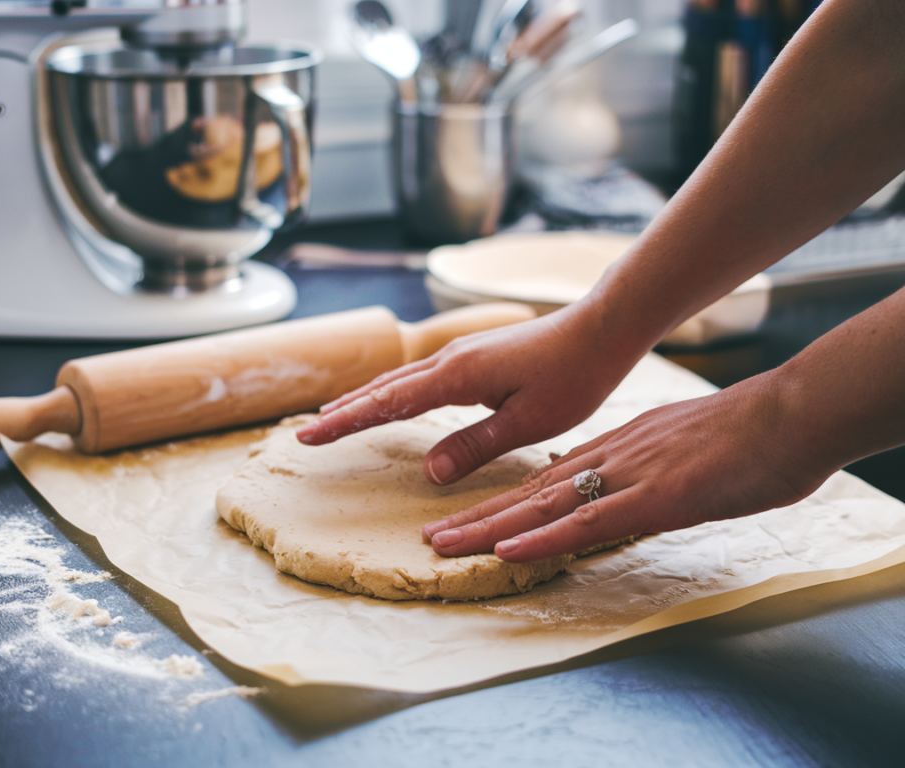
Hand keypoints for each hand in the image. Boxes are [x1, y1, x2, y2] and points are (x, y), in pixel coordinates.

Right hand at [296, 303, 643, 485]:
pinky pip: (421, 375)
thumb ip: (474, 446)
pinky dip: (395, 391)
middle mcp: (450, 359)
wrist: (602, 328)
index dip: (346, 423)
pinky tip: (394, 399)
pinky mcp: (474, 355)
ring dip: (365, 399)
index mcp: (456, 376)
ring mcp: (461, 353)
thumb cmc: (573, 376)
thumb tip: (426, 473)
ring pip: (400, 379)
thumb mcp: (526, 422)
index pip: (387, 404)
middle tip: (305, 433)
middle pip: (384, 388)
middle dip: (343, 412)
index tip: (308, 437)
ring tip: (335, 416)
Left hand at [419, 370, 832, 561]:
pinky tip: (506, 549)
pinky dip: (543, 537)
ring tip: (444, 544)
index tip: (471, 520)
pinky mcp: (653, 497)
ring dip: (490, 528)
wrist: (787, 415)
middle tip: (433, 535)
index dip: (505, 504)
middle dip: (479, 517)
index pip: (547, 483)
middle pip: (530, 494)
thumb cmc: (746, 436)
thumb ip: (644, 469)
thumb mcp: (679, 451)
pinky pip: (587, 521)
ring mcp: (627, 477)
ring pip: (543, 506)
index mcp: (616, 451)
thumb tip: (622, 488)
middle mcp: (609, 460)